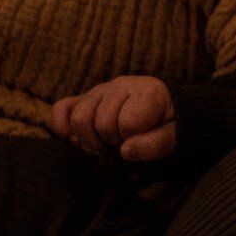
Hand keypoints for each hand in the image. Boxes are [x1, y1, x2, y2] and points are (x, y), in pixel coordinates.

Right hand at [51, 77, 174, 159]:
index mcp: (147, 92)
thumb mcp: (173, 137)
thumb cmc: (168, 125)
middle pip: (101, 123)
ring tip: (108, 141)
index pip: (127, 124)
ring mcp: (101, 89)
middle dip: (113, 141)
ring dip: (92, 139)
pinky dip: (62, 125)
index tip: (143, 139)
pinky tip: (73, 139)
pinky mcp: (85, 97)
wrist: (165, 109)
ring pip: (79, 118)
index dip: (134, 140)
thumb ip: (155, 144)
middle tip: (125, 142)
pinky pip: (63, 107)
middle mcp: (122, 85)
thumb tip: (125, 151)